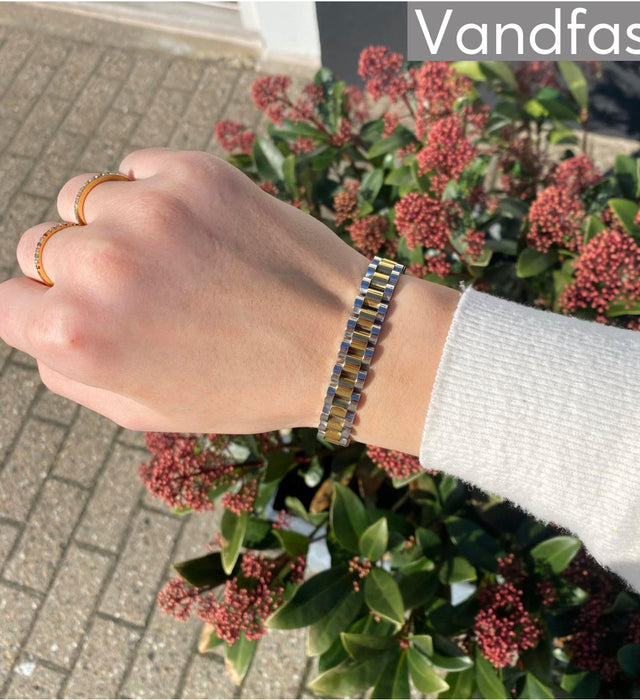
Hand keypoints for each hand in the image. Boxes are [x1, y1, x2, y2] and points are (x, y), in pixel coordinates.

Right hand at [0, 148, 458, 453]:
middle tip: (144, 291)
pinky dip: (152, 192)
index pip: (7, 303)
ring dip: (115, 226)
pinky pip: (135, 167)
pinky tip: (196, 227)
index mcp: (78, 335)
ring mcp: (148, 210)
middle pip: (42, 245)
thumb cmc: (246, 387)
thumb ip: (68, 369)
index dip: (44, 311)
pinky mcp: (194, 172)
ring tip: (175, 257)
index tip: (82, 313)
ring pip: (85, 199)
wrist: (341, 342)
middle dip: (80, 270)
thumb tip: (35, 320)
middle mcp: (101, 266)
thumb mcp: (143, 410)